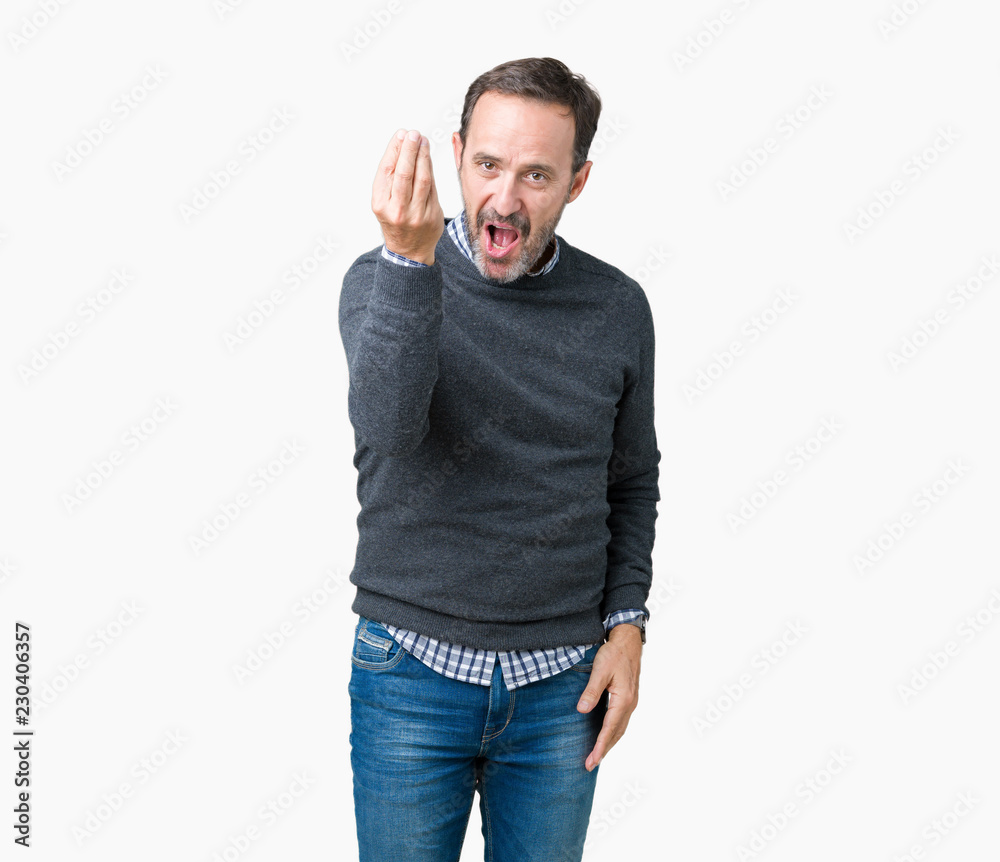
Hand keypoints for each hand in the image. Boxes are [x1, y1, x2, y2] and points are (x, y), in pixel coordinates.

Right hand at [371, 128, 443, 264]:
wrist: (409, 252)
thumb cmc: (395, 221)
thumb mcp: (384, 203)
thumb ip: (391, 178)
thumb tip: (402, 145)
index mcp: (381, 205)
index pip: (387, 171)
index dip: (394, 150)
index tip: (400, 135)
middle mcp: (397, 210)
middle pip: (404, 174)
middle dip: (409, 150)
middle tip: (413, 133)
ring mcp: (416, 214)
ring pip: (421, 179)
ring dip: (423, 156)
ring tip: (422, 141)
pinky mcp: (431, 216)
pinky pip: (432, 188)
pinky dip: (430, 170)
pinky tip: (428, 158)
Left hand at [577, 623, 642, 771]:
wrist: (628, 641)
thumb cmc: (614, 653)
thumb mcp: (600, 670)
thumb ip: (592, 691)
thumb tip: (581, 710)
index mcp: (623, 699)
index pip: (609, 728)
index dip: (600, 746)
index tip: (592, 760)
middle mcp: (630, 704)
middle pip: (616, 733)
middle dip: (603, 750)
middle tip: (590, 765)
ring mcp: (630, 702)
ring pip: (619, 729)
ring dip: (608, 743)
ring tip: (596, 756)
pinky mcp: (628, 698)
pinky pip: (620, 721)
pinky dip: (612, 733)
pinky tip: (605, 736)